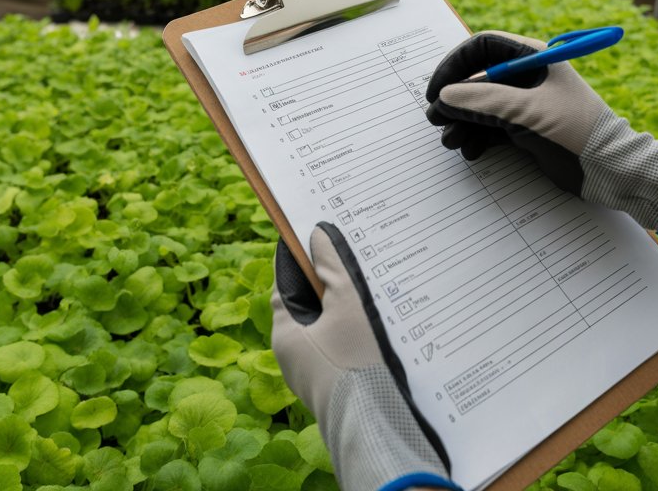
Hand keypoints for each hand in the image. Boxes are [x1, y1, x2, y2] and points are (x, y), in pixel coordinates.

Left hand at [271, 224, 459, 490]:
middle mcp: (292, 356)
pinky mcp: (332, 385)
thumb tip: (316, 235)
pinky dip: (347, 332)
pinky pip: (335, 349)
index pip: (283, 286)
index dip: (296, 261)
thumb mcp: (347, 305)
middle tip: (343, 257)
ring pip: (321, 330)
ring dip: (338, 309)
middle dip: (322, 284)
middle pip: (304, 308)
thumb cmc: (355, 361)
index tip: (309, 238)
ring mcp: (311, 374)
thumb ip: (332, 268)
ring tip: (363, 284)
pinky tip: (371, 322)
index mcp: (284, 335)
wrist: (374, 423)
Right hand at [425, 31, 657, 233]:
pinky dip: (478, 137)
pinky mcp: (527, 129)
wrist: (611, 169)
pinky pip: (492, 127)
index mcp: (533, 57)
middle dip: (455, 100)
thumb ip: (484, 101)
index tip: (438, 90)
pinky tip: (471, 152)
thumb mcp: (528, 111)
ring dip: (463, 122)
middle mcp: (527, 77)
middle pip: (478, 78)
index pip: (482, 48)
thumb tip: (445, 96)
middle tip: (435, 121)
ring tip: (451, 142)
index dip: (455, 65)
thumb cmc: (577, 131)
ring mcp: (527, 104)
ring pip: (482, 106)